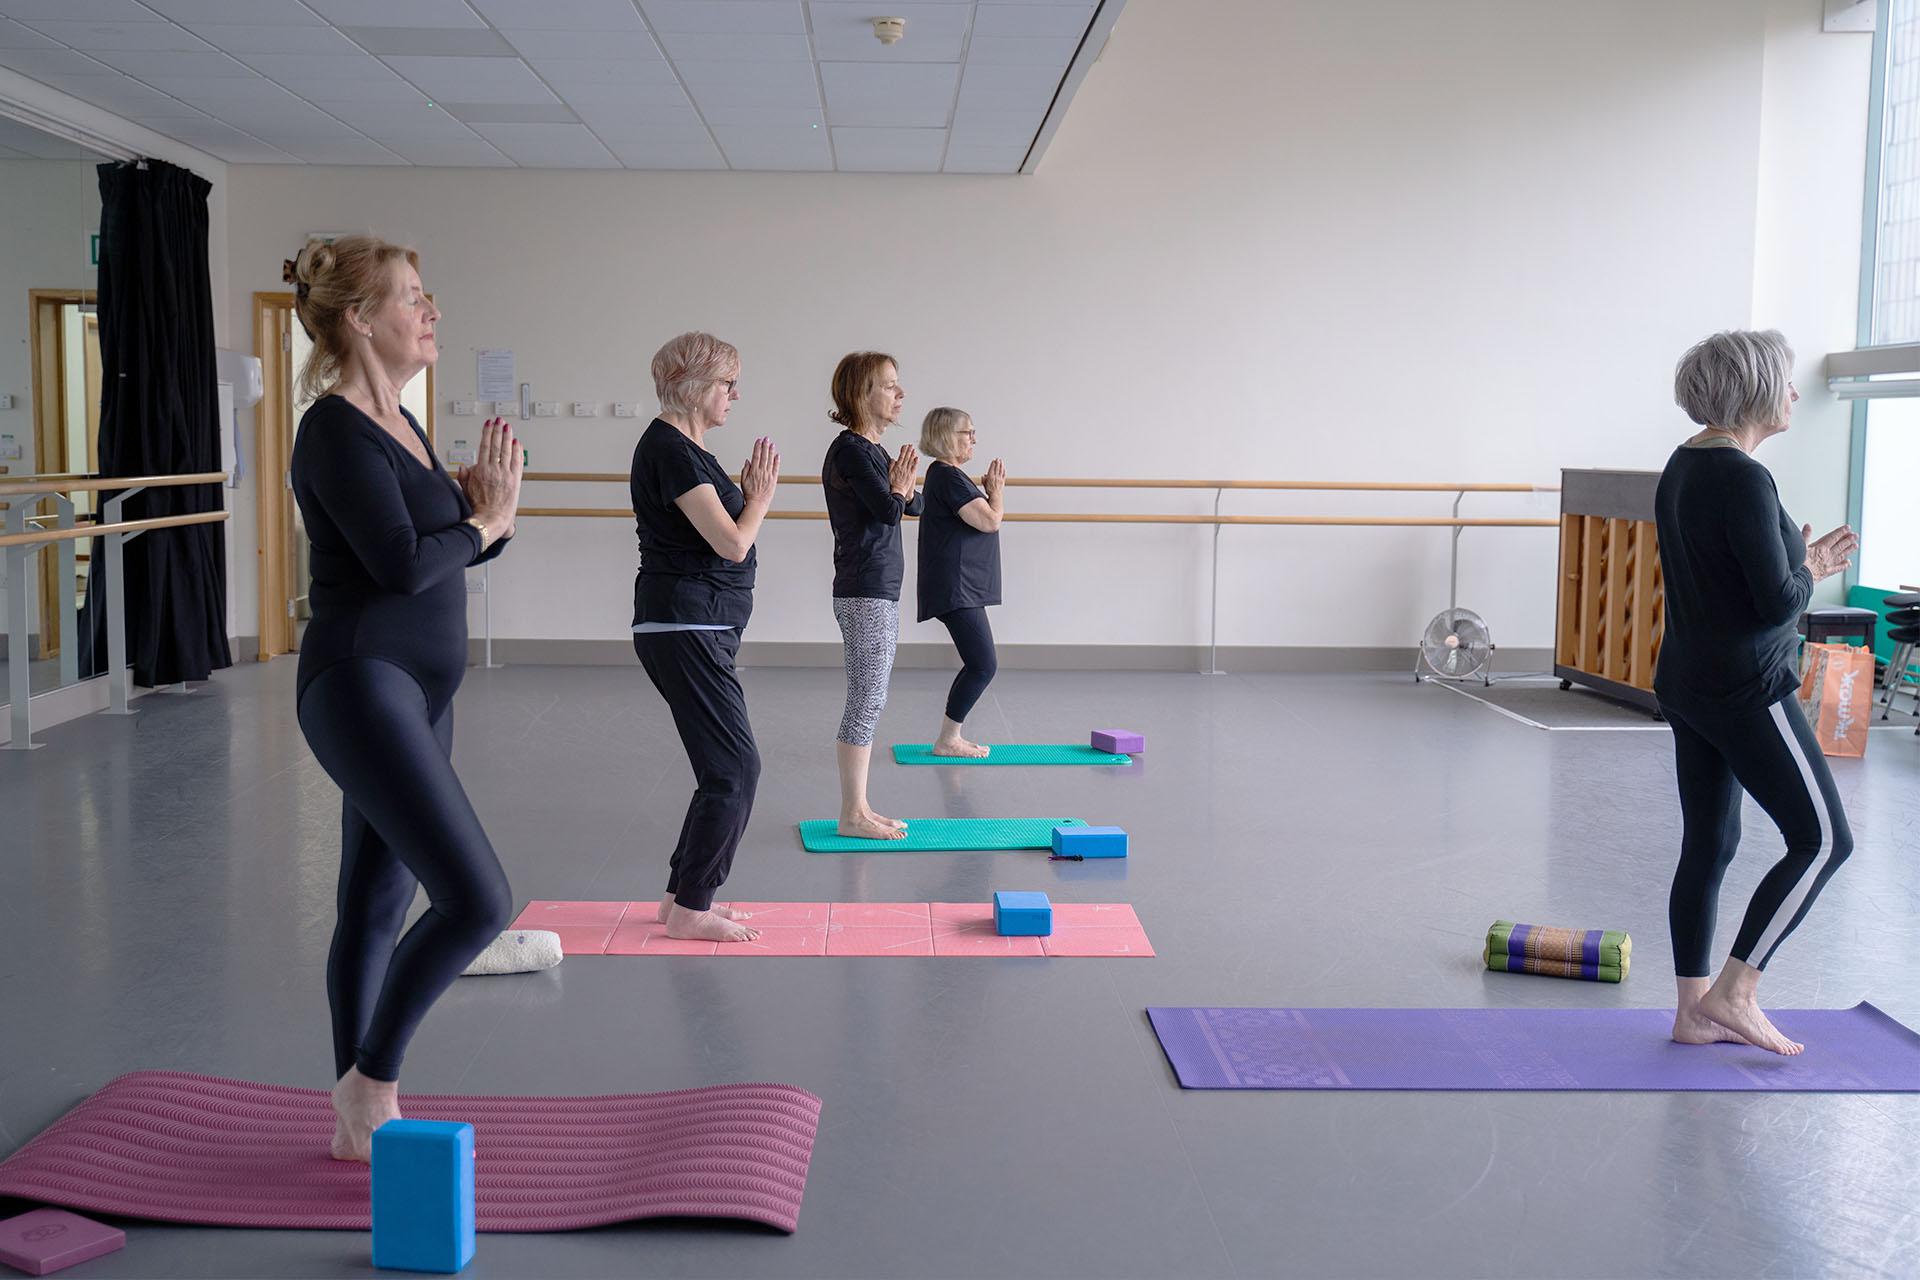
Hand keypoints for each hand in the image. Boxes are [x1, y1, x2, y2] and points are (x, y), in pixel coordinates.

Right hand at [460, 417, 521, 533]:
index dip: (487, 433)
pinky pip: (517, 462)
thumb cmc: (478, 506)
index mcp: (481, 470)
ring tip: (508, 426)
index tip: (488, 424)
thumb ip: (464, 476)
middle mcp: (493, 470)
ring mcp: (505, 474)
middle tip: (499, 420)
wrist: (491, 518)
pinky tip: (517, 443)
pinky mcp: (515, 480)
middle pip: (496, 445)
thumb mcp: (465, 489)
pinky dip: (517, 451)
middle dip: (498, 430)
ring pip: (506, 450)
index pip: (484, 446)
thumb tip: (463, 466)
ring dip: (507, 436)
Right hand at [741, 436, 780, 504]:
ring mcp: (768, 475)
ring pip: (770, 460)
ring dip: (771, 451)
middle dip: (765, 446)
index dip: (757, 447)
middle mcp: (762, 472)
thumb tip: (748, 461)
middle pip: (764, 456)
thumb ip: (745, 470)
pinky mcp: (774, 479)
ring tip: (772, 444)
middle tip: (766, 438)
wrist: (757, 503)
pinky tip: (777, 455)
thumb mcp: (743, 481)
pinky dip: (777, 461)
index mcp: (753, 471)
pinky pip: (776, 468)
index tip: (758, 441)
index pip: (756, 456)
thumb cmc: (749, 494)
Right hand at [889, 443, 918, 497]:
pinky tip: (917, 458)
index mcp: (897, 467)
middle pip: (906, 457)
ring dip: (912, 455)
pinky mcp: (911, 475)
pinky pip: (914, 467)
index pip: (901, 456)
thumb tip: (893, 459)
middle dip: (909, 451)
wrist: (898, 490)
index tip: (905, 446)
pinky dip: (916, 462)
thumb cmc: (893, 483)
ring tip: (914, 449)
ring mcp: (907, 471)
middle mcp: (903, 468)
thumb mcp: (889, 473)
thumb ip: (891, 465)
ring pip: (910, 461)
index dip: (903, 450)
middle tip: (911, 445)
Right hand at [981, 458, 1005, 498]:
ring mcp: (1000, 478)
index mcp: (990, 477)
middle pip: (997, 468)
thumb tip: (983, 476)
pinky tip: (1004, 468)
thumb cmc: (989, 491)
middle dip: (997, 462)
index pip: (992, 468)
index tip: (994, 460)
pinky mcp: (1003, 480)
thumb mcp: (984, 484)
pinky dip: (1004, 470)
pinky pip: (1004, 474)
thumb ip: (984, 480)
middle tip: (998, 459)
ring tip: (1001, 461)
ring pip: (1001, 470)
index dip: (993, 464)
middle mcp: (996, 477)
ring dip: (1001, 465)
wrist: (995, 495)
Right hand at [1802, 523, 1857, 582]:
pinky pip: (1838, 568)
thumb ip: (1805, 535)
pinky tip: (1848, 563)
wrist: (1799, 578)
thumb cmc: (1799, 564)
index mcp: (1821, 548)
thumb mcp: (1800, 546)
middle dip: (1848, 540)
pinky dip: (1844, 565)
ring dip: (1849, 550)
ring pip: (1842, 555)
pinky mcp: (1827, 573)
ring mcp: (1828, 564)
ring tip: (1855, 546)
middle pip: (1840, 546)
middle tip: (1855, 536)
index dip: (1841, 532)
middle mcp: (1827, 555)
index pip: (1833, 537)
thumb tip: (1808, 526)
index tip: (1848, 528)